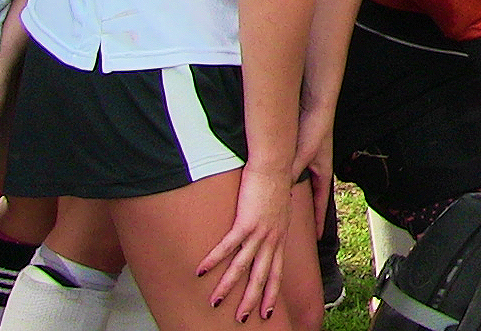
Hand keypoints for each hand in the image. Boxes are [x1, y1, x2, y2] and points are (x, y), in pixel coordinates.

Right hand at [198, 163, 291, 321]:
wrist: (277, 165)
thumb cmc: (275, 185)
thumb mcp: (279, 212)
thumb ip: (272, 227)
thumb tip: (265, 235)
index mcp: (279, 239)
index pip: (277, 273)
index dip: (271, 294)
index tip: (267, 312)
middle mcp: (272, 239)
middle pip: (262, 276)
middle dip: (252, 300)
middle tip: (244, 319)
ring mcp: (260, 231)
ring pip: (243, 266)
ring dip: (228, 287)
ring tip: (215, 302)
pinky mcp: (246, 221)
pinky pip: (228, 245)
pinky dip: (213, 259)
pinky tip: (200, 270)